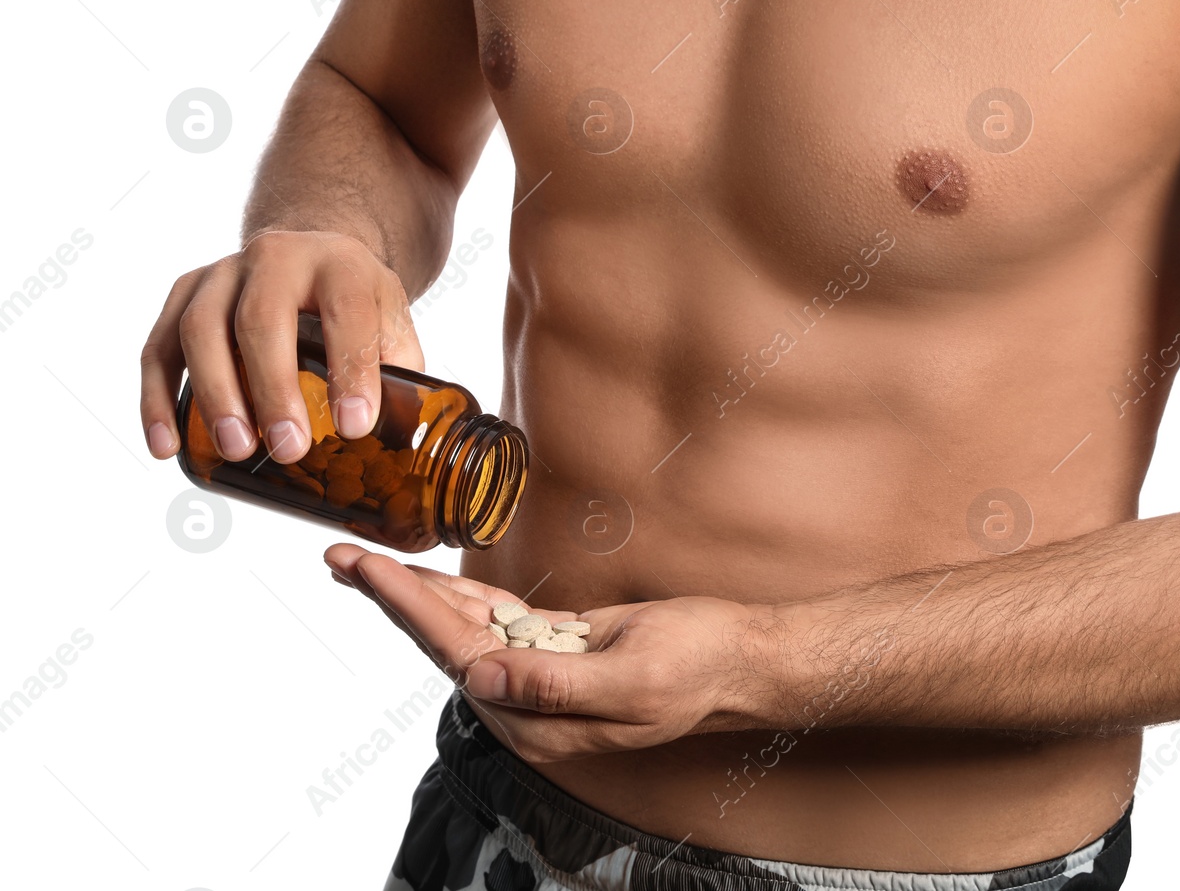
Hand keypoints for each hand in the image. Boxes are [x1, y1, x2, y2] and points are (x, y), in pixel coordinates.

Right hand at [140, 231, 422, 463]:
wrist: (312, 256)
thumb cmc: (356, 303)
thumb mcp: (392, 322)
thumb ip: (399, 372)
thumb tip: (398, 442)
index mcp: (340, 264)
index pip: (346, 312)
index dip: (351, 371)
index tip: (354, 428)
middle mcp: (276, 257)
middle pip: (261, 318)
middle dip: (273, 389)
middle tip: (289, 449)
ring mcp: (222, 272)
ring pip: (201, 328)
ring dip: (215, 395)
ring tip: (237, 449)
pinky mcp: (184, 293)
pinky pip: (158, 347)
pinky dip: (157, 399)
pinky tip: (167, 446)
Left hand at [324, 543, 773, 760]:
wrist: (741, 659)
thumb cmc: (700, 666)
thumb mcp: (635, 678)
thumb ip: (556, 686)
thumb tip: (482, 680)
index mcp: (541, 719)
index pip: (457, 658)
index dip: (410, 610)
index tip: (370, 570)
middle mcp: (529, 704)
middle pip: (444, 643)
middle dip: (392, 598)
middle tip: (342, 556)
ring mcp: (540, 677)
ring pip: (464, 629)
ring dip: (416, 593)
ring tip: (364, 563)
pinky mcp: (556, 650)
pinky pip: (497, 619)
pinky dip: (461, 593)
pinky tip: (430, 577)